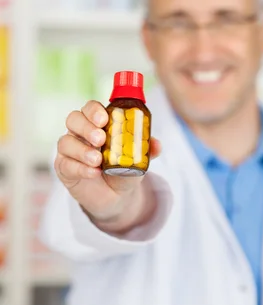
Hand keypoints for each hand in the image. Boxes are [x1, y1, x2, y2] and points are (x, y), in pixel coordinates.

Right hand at [54, 100, 160, 233]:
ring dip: (82, 150)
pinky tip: (94, 173)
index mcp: (97, 123)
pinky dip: (80, 168)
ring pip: (65, 141)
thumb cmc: (124, 168)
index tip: (105, 119)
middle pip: (73, 119)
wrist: (116, 196)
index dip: (94, 110)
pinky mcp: (64, 168)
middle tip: (101, 139)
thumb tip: (156, 144)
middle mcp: (80, 132)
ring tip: (98, 160)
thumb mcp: (138, 158)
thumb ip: (146, 148)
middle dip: (87, 127)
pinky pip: (65, 164)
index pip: (90, 108)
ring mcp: (70, 150)